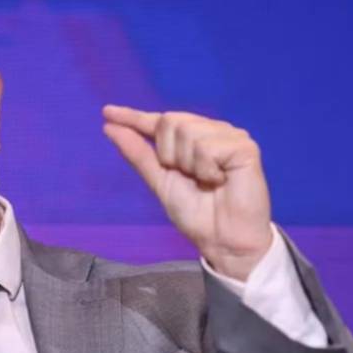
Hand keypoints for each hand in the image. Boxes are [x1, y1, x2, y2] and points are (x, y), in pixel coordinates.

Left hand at [102, 105, 273, 280]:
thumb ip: (138, 153)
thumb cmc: (196, 214)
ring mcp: (229, 137)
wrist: (222, 240)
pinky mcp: (245, 147)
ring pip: (188, 131)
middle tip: (189, 177)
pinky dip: (207, 169)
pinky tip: (221, 181)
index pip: (159, 121)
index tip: (107, 112)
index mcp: (191, 139)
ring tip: (208, 182)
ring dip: (189, 165)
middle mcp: (211, 131)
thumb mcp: (159, 182)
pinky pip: (208, 147)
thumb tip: (109, 126)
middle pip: (170, 121)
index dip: (134, 116)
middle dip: (169, 154)